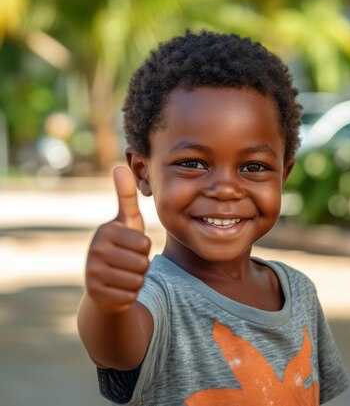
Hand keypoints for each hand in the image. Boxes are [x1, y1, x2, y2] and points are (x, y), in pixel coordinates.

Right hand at [85, 166, 150, 312]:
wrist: (104, 284)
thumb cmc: (122, 247)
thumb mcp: (126, 222)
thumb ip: (126, 196)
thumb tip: (120, 166)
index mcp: (105, 231)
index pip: (144, 243)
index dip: (144, 248)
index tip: (130, 247)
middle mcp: (95, 250)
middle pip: (142, 262)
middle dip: (142, 266)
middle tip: (128, 263)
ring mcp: (92, 273)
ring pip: (137, 279)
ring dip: (136, 280)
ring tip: (124, 274)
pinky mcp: (95, 294)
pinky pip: (130, 295)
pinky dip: (130, 294)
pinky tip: (119, 288)